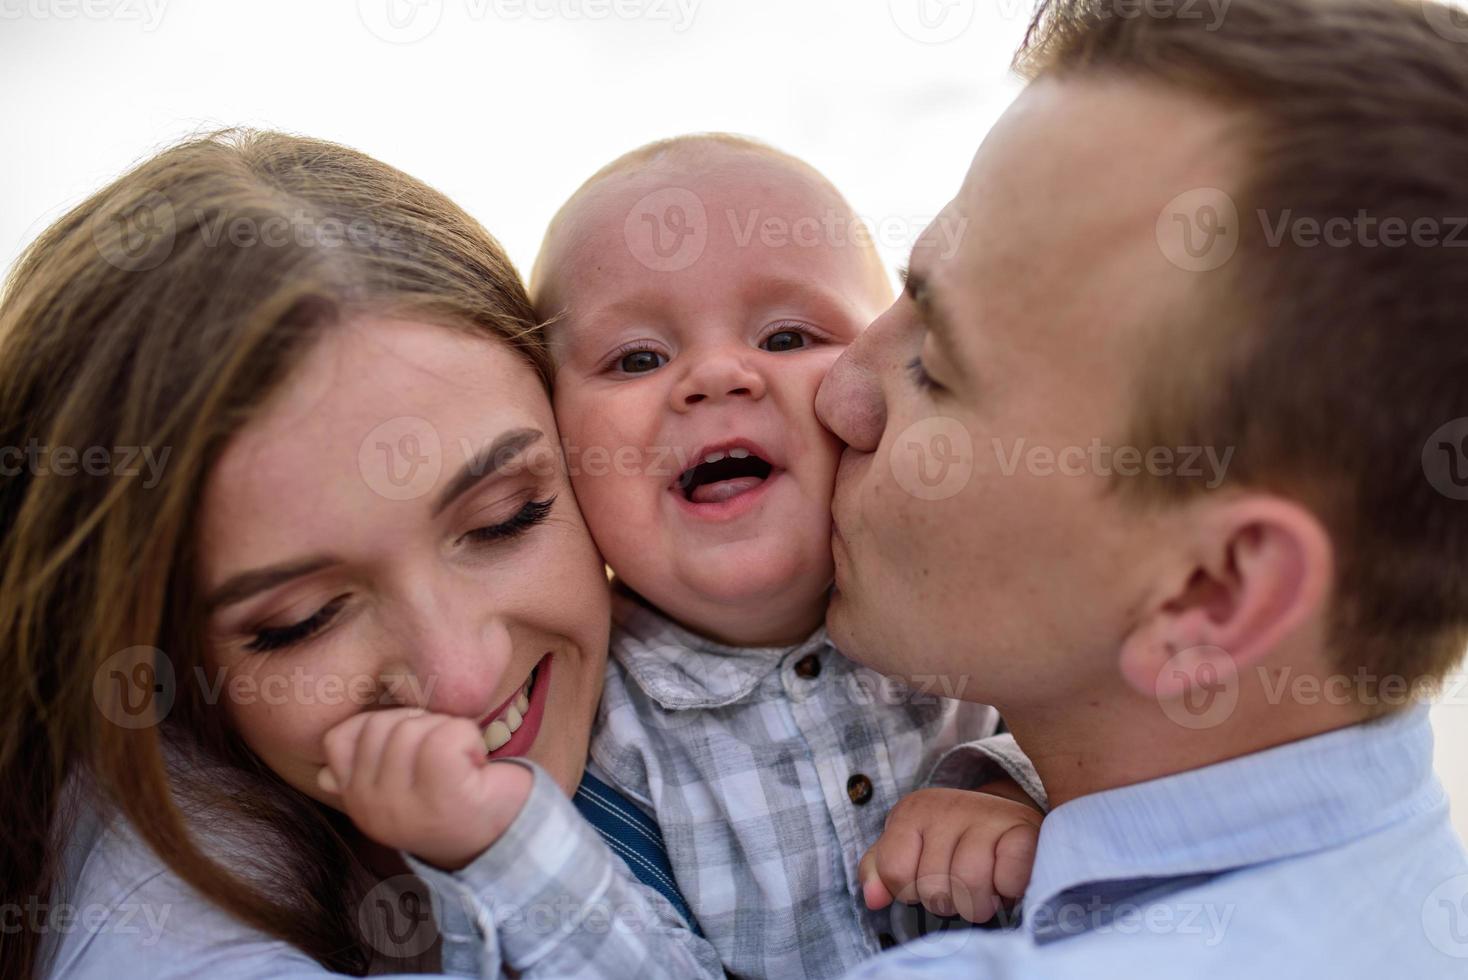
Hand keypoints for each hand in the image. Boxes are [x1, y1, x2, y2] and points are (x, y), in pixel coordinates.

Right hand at [317, 707, 532, 870]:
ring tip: (460, 761)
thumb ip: (361, 776)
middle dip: (419, 724)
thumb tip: (324, 775)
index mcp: (356, 801)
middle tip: (445, 754)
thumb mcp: (401, 787)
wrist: (507, 834)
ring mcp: (403, 806)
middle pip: (379, 724)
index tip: (413, 748)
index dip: (381, 725)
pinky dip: (468, 736)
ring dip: (447, 730)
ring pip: (412, 727)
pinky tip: (475, 761)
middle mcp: (370, 808)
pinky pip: (446, 735)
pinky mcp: (444, 796)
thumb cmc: (453, 798)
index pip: (339, 737)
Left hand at [858, 787, 1041, 922]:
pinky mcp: (1024, 830)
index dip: (911, 891)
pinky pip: (1008, 880)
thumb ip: (882, 871)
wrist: (1010, 819)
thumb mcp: (910, 849)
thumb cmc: (952, 843)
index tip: (927, 879)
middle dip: (948, 902)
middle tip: (961, 887)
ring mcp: (987, 816)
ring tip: (985, 889)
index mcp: (912, 811)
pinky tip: (1007, 880)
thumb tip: (872, 899)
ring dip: (979, 903)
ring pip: (970, 887)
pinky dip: (1008, 891)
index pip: (895, 872)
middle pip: (933, 889)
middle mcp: (947, 807)